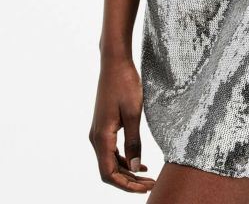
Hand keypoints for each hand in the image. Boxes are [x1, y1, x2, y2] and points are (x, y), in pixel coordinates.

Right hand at [88, 55, 155, 192]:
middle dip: (129, 181)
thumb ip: (134, 142)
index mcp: (101, 137)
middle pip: (109, 171)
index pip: (109, 174)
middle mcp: (96, 137)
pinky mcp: (103, 125)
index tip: (148, 186)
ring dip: (127, 172)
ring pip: (110, 162)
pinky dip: (124, 159)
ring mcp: (98, 131)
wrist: (115, 62)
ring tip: (148, 175)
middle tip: (152, 183)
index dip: (128, 185)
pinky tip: (138, 161)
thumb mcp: (133, 114)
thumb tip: (134, 168)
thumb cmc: (125, 84)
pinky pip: (111, 150)